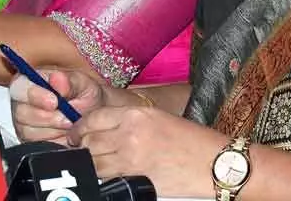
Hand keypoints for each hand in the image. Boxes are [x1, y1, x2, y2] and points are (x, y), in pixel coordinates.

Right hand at [9, 69, 109, 144]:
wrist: (91, 117)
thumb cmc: (83, 95)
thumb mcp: (83, 84)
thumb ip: (70, 81)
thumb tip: (56, 79)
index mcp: (30, 82)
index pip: (19, 86)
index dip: (34, 94)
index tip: (55, 101)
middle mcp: (21, 104)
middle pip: (21, 112)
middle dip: (47, 117)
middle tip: (68, 118)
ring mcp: (23, 125)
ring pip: (28, 131)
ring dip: (53, 130)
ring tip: (70, 125)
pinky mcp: (29, 143)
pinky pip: (36, 146)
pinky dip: (54, 141)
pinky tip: (66, 135)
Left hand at [69, 104, 227, 197]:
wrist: (214, 163)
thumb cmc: (193, 141)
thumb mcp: (161, 119)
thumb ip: (132, 122)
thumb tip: (107, 130)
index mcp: (138, 113)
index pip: (94, 118)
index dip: (79, 127)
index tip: (76, 133)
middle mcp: (130, 133)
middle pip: (88, 140)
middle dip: (80, 146)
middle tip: (80, 150)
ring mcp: (131, 157)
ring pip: (92, 161)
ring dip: (88, 162)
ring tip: (90, 163)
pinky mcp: (135, 178)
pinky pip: (105, 177)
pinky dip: (100, 176)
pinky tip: (103, 175)